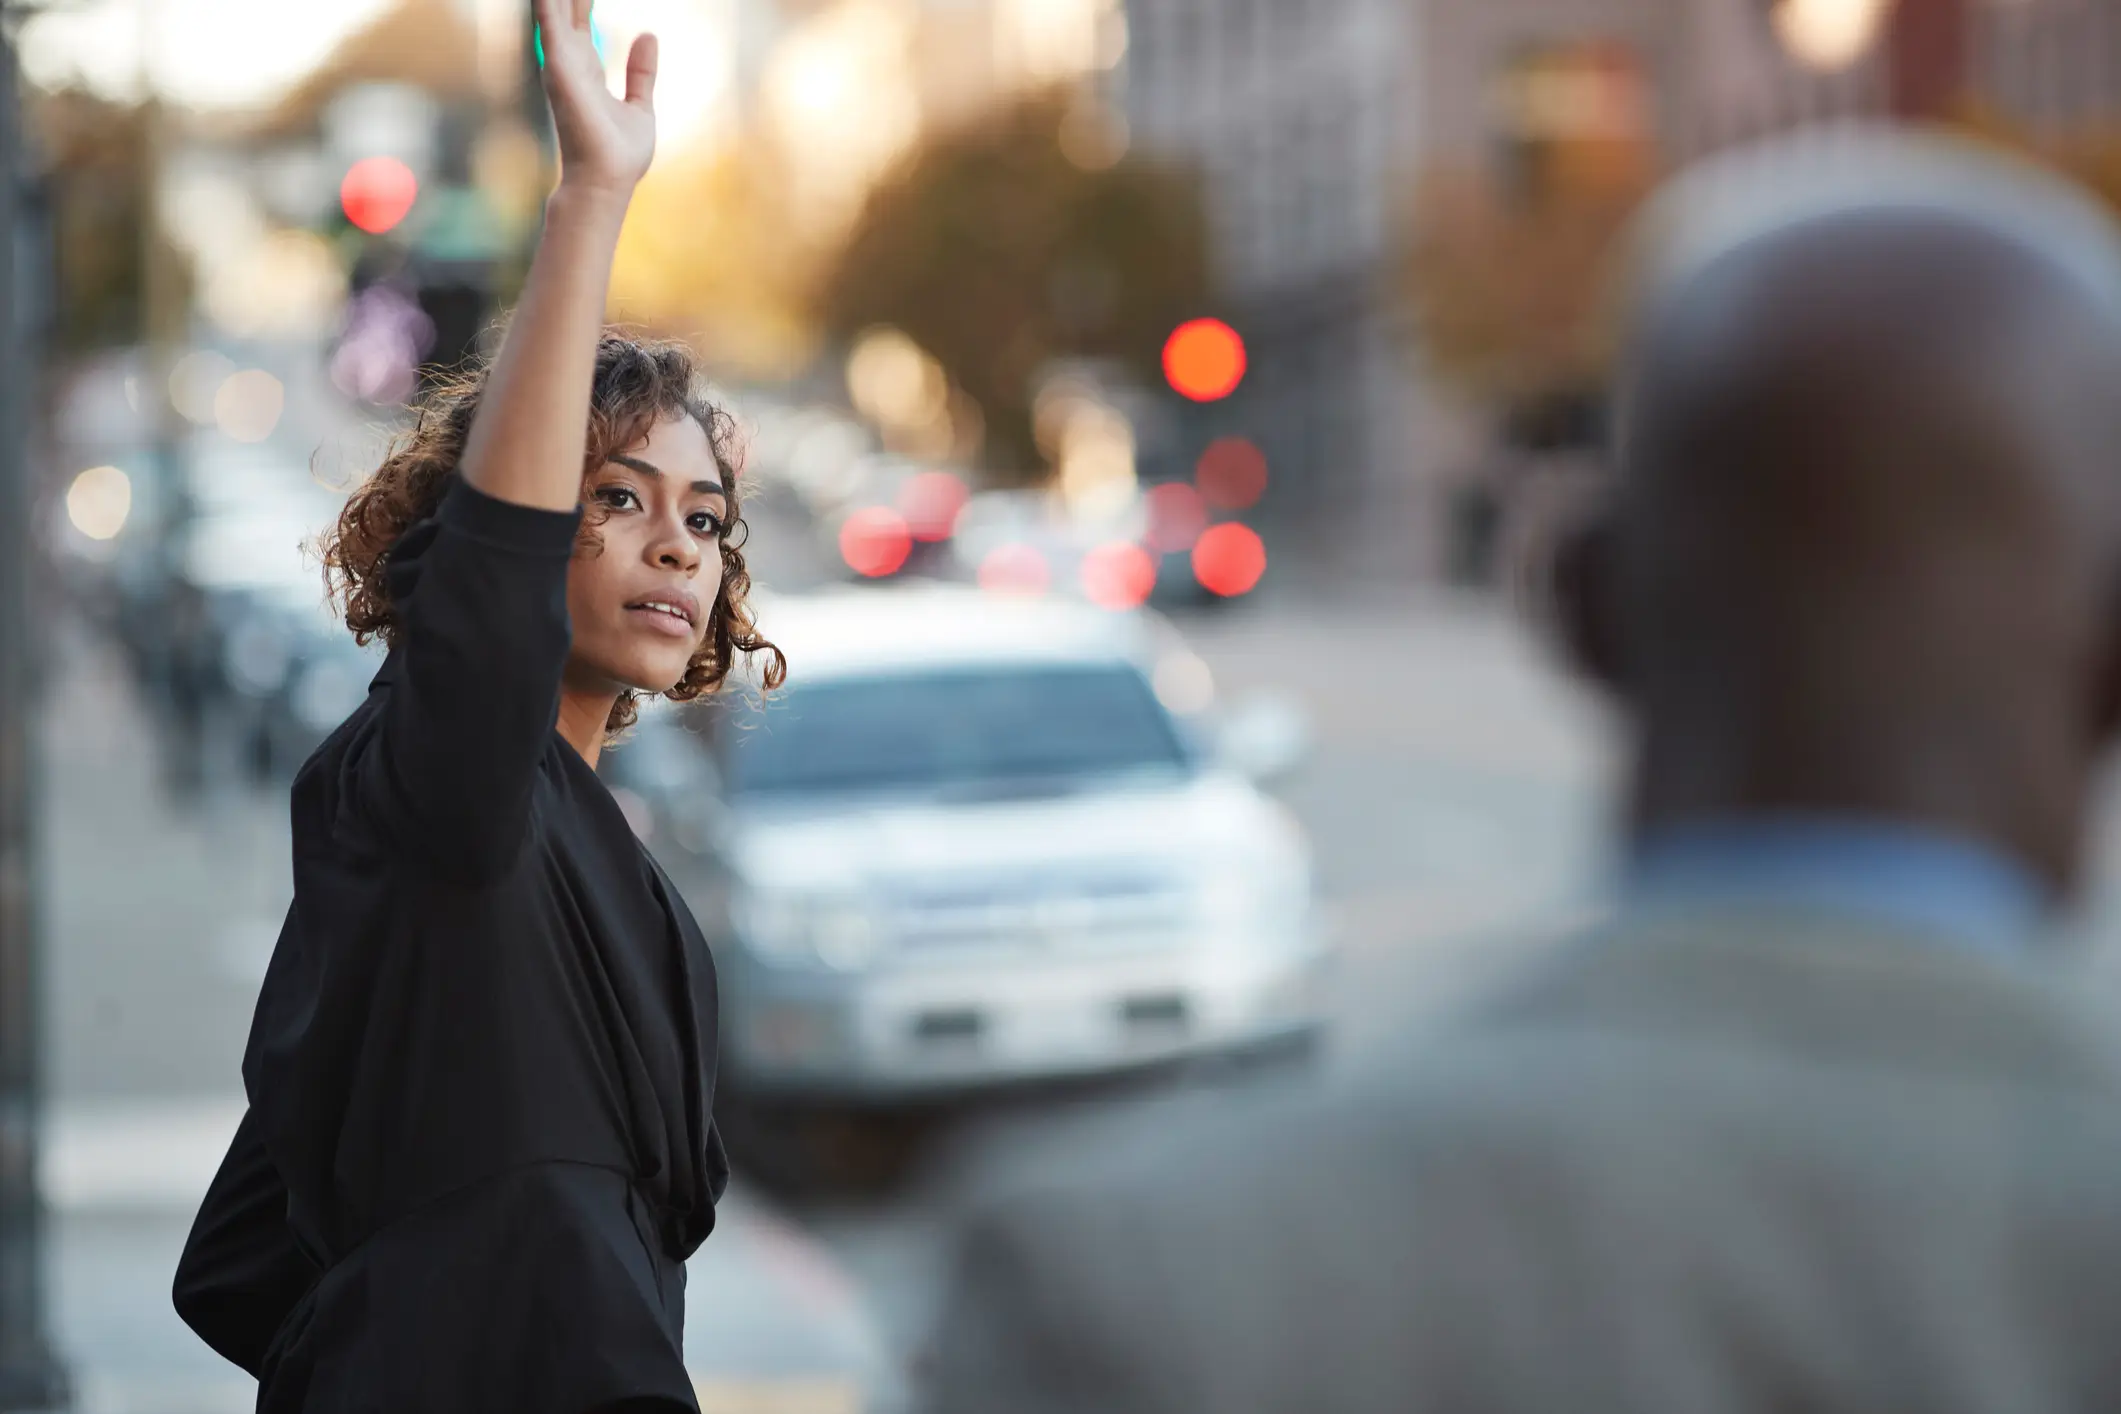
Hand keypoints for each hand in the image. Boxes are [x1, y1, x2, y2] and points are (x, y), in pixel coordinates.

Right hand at [536, 0, 656, 195]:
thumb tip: (648, 35)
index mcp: (586, 67)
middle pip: (566, 6)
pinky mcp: (558, 67)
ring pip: (554, 7)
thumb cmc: (620, 154)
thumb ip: (640, 72)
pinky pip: (549, 20)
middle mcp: (568, 61)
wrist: (607, 181)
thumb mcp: (640, 106)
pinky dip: (548, 2)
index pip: (583, 17)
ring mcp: (561, 63)